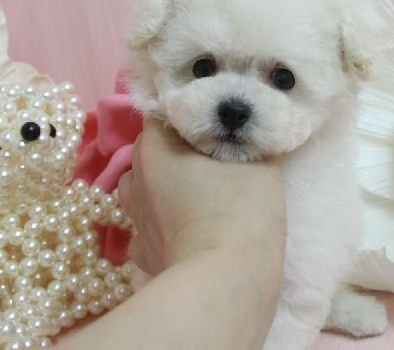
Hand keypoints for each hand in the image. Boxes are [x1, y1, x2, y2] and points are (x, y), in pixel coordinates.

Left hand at [118, 118, 285, 275]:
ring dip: (164, 186)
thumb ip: (248, 137)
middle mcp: (135, 178)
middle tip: (214, 158)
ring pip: (144, 189)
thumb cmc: (241, 210)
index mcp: (154, 147)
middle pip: (153, 151)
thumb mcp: (259, 161)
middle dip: (178, 150)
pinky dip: (164, 223)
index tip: (215, 123)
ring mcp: (135, 218)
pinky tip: (186, 228)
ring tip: (196, 193)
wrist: (226, 281)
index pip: (162, 113)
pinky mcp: (142, 252)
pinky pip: (149, 226)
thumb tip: (246, 128)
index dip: (189, 113)